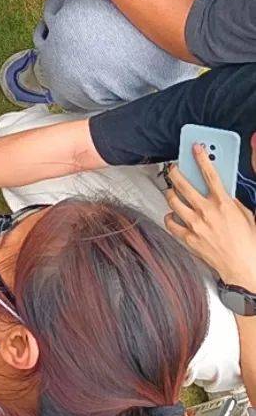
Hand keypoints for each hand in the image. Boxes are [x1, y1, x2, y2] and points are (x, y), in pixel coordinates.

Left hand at [165, 145, 255, 290]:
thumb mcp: (245, 215)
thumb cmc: (246, 243)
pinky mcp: (188, 238)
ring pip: (173, 200)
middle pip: (183, 184)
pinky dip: (170, 216)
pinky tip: (173, 215)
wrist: (243, 267)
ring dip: (170, 193)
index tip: (195, 148)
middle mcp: (206, 212)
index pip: (209, 174)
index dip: (201, 157)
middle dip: (175, 172)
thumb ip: (232, 200)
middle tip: (173, 168)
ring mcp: (195, 225)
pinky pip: (170, 222)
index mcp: (223, 203)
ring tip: (172, 191)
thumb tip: (222, 191)